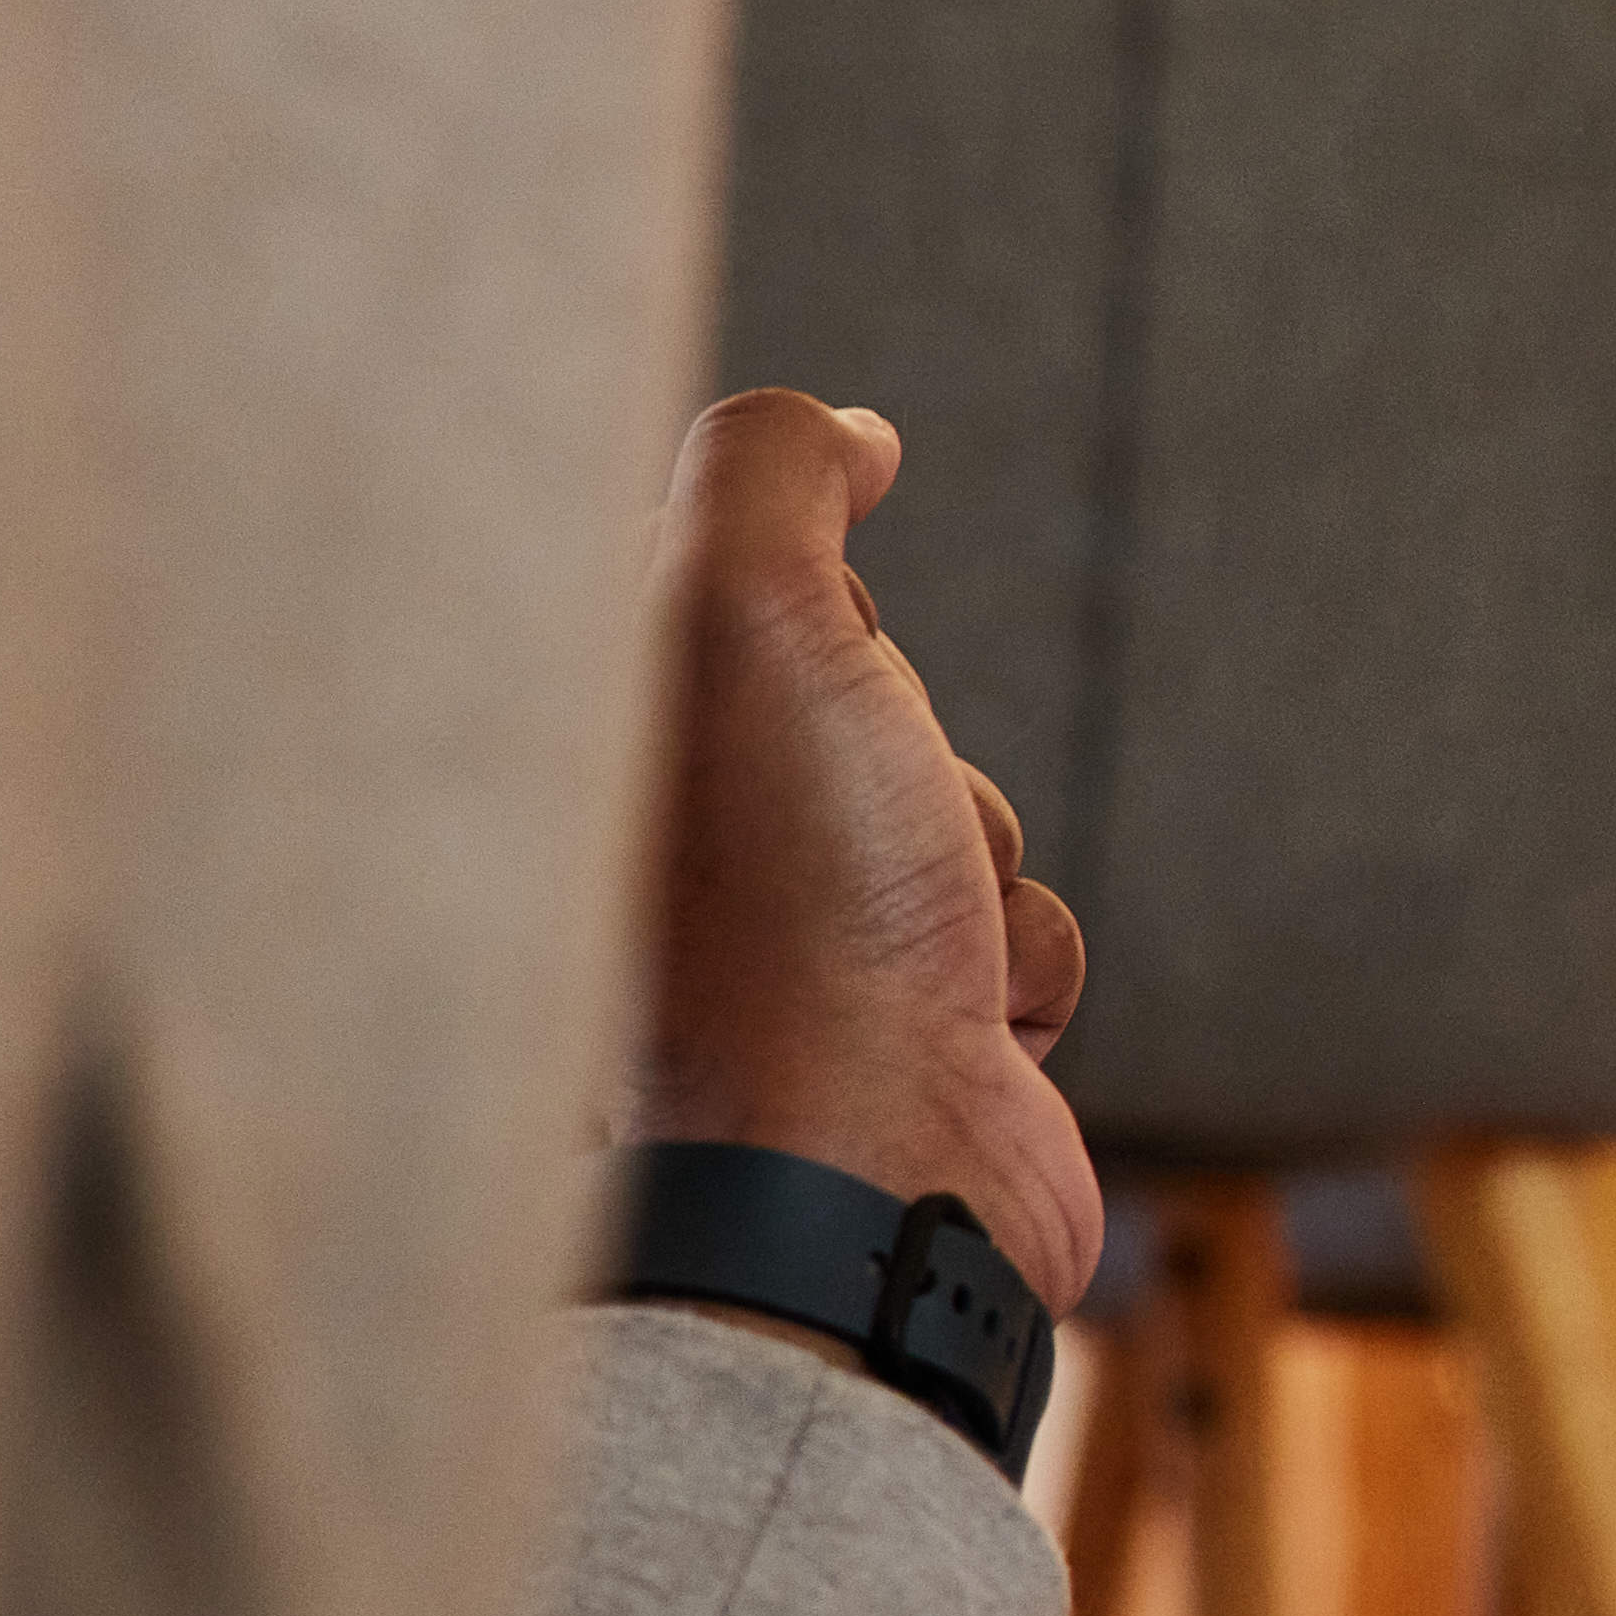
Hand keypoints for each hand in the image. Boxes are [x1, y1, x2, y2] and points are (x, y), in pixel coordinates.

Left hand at [624, 394, 1094, 1314]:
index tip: (811, 664)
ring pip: (953, 811)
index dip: (807, 606)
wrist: (862, 1180)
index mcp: (595, 753)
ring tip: (921, 943)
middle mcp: (673, 854)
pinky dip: (1020, 970)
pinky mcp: (893, 1042)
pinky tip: (968, 1026)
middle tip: (870, 809)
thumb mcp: (751, 612)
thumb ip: (775, 469)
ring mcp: (784, 956)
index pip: (730, 588)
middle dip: (912, 736)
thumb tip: (852, 436)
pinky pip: (1013, 938)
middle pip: (865, 692)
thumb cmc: (791, 910)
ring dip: (979, 856)